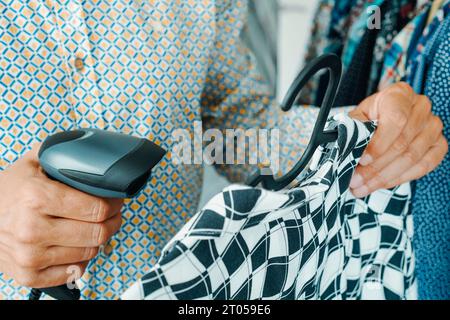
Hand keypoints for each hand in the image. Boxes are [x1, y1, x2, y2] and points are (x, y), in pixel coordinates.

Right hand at [0, 144, 122, 287]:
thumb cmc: (10, 190)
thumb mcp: (33, 163)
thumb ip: (63, 154)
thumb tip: (94, 152)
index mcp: (36, 197)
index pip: (97, 209)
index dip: (114, 204)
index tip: (116, 200)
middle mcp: (32, 229)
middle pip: (98, 233)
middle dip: (112, 221)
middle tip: (112, 214)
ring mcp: (30, 256)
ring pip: (90, 253)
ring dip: (98, 240)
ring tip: (92, 226)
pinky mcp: (29, 276)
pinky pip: (74, 271)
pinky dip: (81, 258)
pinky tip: (75, 244)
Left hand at [348, 82, 447, 197]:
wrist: (384, 120)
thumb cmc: (370, 118)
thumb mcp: (358, 118)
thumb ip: (355, 130)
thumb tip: (350, 150)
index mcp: (399, 94)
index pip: (395, 120)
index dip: (378, 144)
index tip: (362, 160)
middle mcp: (421, 107)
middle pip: (402, 143)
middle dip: (376, 167)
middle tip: (356, 180)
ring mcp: (433, 126)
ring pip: (412, 157)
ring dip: (385, 177)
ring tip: (363, 186)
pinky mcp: (439, 144)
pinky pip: (424, 166)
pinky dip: (400, 178)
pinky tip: (381, 184)